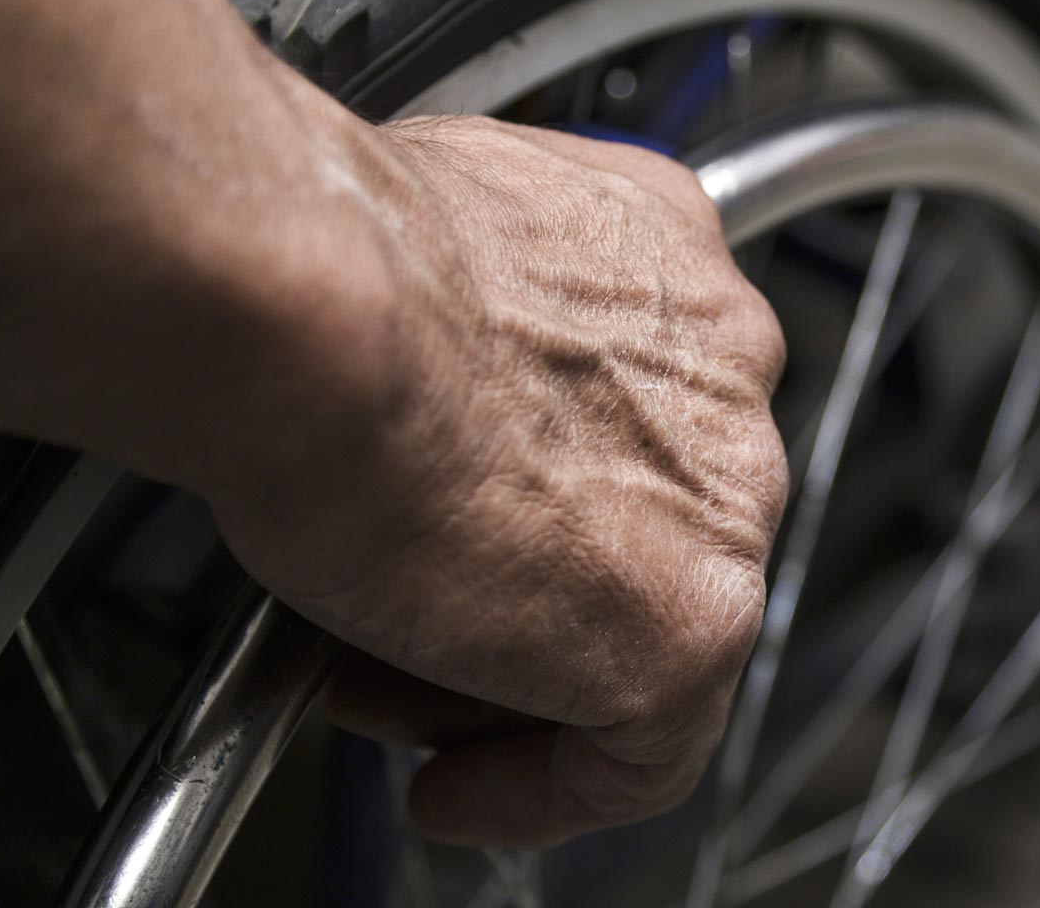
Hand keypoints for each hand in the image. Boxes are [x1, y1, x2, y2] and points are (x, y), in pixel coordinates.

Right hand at [208, 115, 788, 845]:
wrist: (312, 313)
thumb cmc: (316, 271)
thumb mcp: (400, 255)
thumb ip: (447, 317)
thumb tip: (402, 391)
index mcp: (655, 248)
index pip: (627, 391)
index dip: (531, 477)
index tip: (459, 522)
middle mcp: (719, 355)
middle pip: (642, 509)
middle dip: (518, 576)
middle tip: (402, 616)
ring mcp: (727, 491)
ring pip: (642, 622)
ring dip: (512, 674)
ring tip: (381, 691)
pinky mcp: (698, 619)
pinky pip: (644, 747)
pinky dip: (543, 786)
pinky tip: (453, 791)